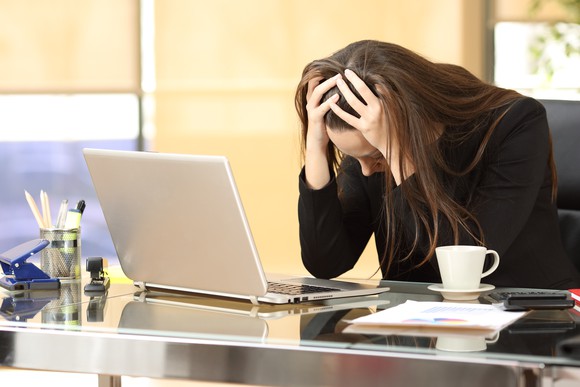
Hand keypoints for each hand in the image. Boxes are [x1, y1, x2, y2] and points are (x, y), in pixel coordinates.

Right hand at [303, 74, 340, 188]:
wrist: (317, 141)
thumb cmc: (325, 123)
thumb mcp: (327, 108)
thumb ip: (331, 97)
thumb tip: (344, 86)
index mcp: (313, 98)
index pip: (315, 81)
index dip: (323, 73)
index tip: (336, 66)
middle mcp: (310, 101)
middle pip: (316, 84)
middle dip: (327, 77)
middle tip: (340, 72)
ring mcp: (311, 109)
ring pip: (317, 93)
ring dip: (328, 85)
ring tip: (338, 80)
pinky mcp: (314, 118)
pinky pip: (321, 107)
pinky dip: (329, 102)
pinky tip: (337, 97)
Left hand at [329, 69, 387, 157]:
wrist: (393, 143)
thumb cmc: (392, 123)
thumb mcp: (392, 108)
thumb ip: (385, 96)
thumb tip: (377, 84)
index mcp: (385, 102)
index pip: (376, 84)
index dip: (366, 76)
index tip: (357, 69)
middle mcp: (377, 108)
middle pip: (363, 90)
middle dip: (354, 79)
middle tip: (346, 71)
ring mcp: (369, 118)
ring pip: (353, 101)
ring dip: (345, 90)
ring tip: (338, 81)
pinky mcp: (363, 127)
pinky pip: (348, 117)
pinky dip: (339, 110)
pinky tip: (332, 103)